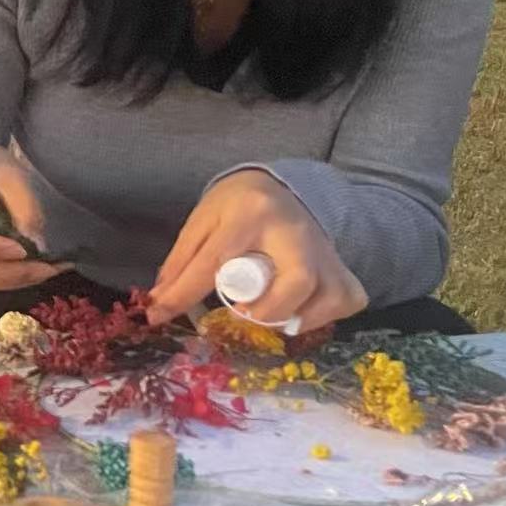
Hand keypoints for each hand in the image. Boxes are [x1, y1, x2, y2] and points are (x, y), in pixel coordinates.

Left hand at [148, 170, 365, 332]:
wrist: (280, 188)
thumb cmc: (236, 207)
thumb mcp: (203, 222)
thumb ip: (181, 261)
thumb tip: (159, 302)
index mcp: (251, 213)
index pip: (215, 261)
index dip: (182, 295)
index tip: (159, 316)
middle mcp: (295, 231)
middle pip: (299, 279)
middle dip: (269, 310)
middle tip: (244, 312)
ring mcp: (326, 249)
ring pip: (329, 295)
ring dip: (296, 317)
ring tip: (268, 311)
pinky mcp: (342, 266)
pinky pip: (346, 300)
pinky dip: (321, 316)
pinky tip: (298, 310)